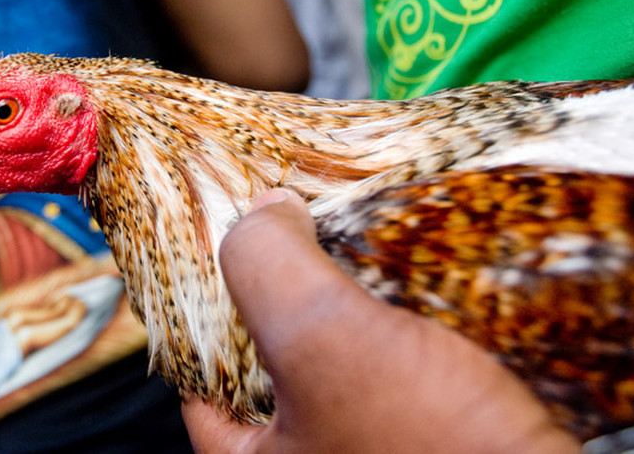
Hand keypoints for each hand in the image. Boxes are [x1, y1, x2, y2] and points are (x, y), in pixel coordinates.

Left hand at [181, 189, 580, 453]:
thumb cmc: (436, 451)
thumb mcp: (327, 345)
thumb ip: (272, 271)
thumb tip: (259, 212)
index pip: (197, 358)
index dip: (205, 281)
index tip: (226, 217)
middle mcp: (301, 453)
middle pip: (271, 344)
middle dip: (290, 273)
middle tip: (301, 204)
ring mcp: (367, 444)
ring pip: (343, 347)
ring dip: (354, 286)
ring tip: (360, 218)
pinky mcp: (431, 432)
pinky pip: (401, 359)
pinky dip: (405, 313)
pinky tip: (421, 265)